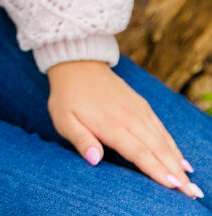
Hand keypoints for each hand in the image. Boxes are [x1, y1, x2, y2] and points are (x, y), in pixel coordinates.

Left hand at [46, 60, 203, 199]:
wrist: (77, 62)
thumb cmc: (68, 96)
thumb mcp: (64, 119)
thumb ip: (81, 140)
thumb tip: (95, 160)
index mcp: (111, 124)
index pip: (139, 152)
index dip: (157, 170)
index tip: (173, 186)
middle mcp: (129, 117)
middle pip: (157, 148)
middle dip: (175, 172)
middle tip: (191, 193)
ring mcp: (137, 109)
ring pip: (162, 138)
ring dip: (177, 160)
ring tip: (190, 181)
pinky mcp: (140, 104)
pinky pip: (160, 127)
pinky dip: (172, 144)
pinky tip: (180, 158)